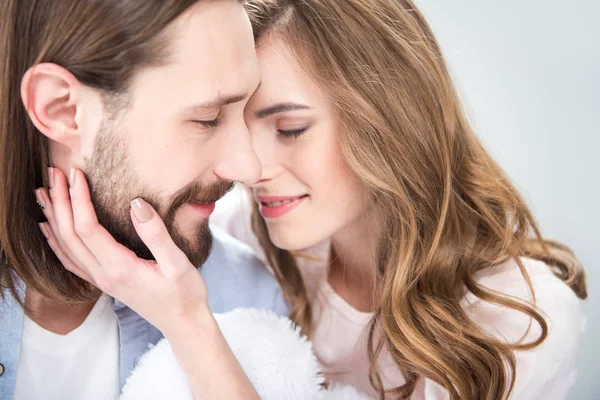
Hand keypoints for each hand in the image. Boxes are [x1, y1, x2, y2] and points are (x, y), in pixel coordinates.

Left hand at [35, 167, 209, 335]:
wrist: (183, 323)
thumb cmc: (185, 293)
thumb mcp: (178, 263)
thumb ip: (156, 234)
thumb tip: (136, 203)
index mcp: (120, 267)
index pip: (88, 227)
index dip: (79, 198)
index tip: (77, 173)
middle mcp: (103, 275)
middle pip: (69, 234)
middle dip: (60, 201)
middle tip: (54, 173)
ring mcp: (101, 280)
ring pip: (65, 247)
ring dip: (53, 218)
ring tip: (43, 192)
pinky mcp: (104, 282)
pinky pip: (70, 261)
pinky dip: (55, 242)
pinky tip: (48, 229)